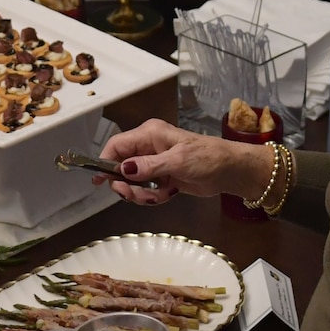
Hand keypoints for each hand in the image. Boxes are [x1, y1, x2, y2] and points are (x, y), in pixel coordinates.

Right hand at [96, 119, 271, 205]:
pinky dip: (153, 196)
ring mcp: (155, 163)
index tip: (100, 180)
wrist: (230, 171)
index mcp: (150, 134)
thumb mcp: (177, 161)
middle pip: (121, 167)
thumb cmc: (207, 158)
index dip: (105, 162)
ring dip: (141, 193)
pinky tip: (168, 194)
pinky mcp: (162, 177)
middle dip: (126, 184)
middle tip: (132, 195)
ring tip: (158, 195)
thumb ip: (149, 166)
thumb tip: (124, 169)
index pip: (116, 145)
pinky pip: (146, 190)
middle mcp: (148, 147)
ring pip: (133, 182)